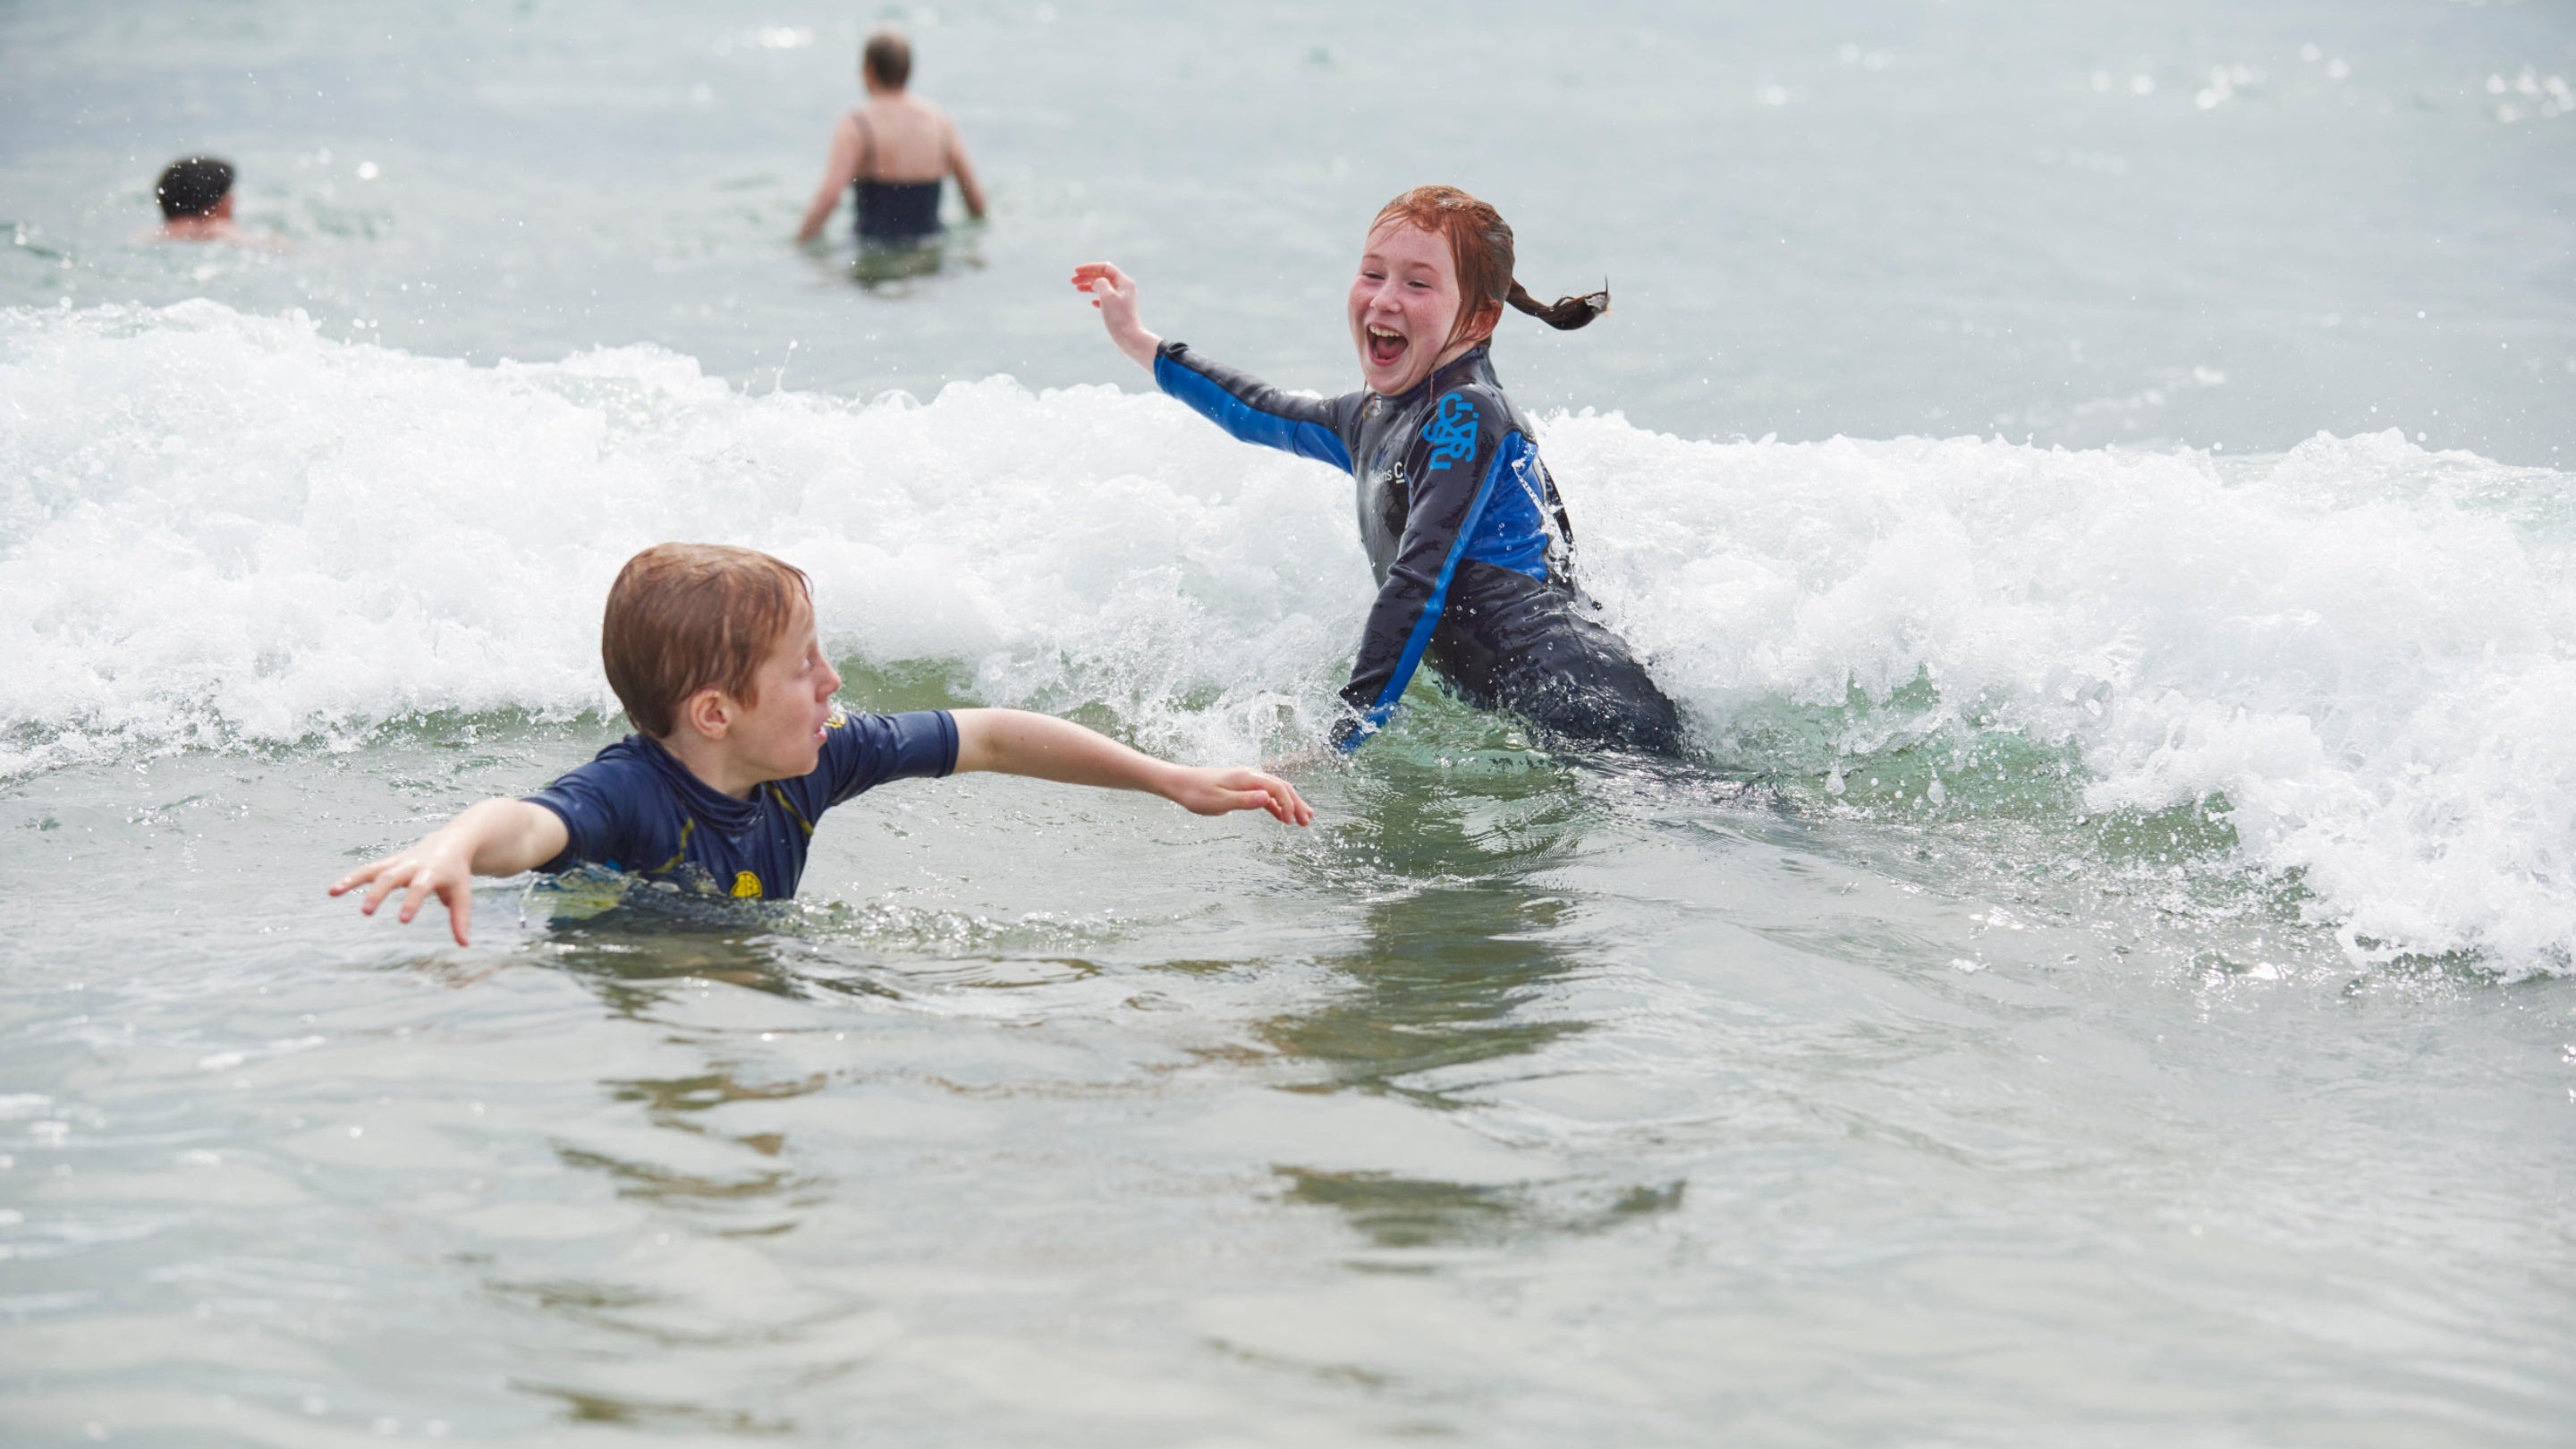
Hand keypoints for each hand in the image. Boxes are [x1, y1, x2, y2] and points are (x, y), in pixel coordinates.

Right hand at [329, 830, 479, 945]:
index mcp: (432, 872)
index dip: (411, 902)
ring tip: (333, 892)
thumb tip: (464, 944)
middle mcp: (412, 865)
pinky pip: (367, 870)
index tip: (402, 921)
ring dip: (353, 879)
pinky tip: (333, 891)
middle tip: (365, 912)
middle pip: (392, 877)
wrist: (451, 843)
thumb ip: (460, 918)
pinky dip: (350, 878)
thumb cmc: (455, 874)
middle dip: (378, 893)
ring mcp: (397, 862)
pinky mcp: (388, 863)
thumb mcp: (462, 893)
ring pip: (374, 869)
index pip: (420, 888)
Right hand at [1069, 262, 1160, 369]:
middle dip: (1088, 277)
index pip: (1105, 267)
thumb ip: (1100, 283)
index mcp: (1125, 282)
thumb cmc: (1119, 318)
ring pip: (1105, 288)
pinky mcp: (1121, 312)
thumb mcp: (1107, 296)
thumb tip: (1098, 282)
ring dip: (1090, 287)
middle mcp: (1126, 289)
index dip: (1090, 268)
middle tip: (1072, 281)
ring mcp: (1124, 300)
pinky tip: (1092, 303)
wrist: (1131, 339)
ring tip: (1077, 289)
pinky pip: (1108, 300)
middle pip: (1104, 277)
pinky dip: (1098, 298)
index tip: (1076, 271)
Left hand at [1161, 766, 1314, 824]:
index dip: (1288, 804)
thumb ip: (1244, 801)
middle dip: (1296, 804)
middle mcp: (1251, 776)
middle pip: (1282, 788)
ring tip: (1303, 819)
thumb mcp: (1219, 801)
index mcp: (1248, 777)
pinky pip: (1265, 795)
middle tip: (1308, 821)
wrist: (1180, 783)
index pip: (1277, 789)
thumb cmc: (1196, 793)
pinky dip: (1276, 805)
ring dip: (1290, 804)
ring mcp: (1247, 781)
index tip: (1290, 822)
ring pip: (1276, 791)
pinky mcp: (1242, 788)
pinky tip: (1281, 816)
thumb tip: (1268, 798)